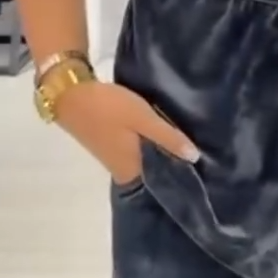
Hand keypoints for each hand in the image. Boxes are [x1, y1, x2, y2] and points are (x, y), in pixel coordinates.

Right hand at [54, 79, 199, 186]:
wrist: (70, 94)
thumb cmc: (108, 108)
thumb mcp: (142, 119)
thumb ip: (167, 138)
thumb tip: (195, 158)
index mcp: (132, 171)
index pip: (164, 182)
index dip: (183, 174)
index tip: (207, 167)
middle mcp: (123, 171)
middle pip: (156, 171)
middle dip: (175, 161)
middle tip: (204, 149)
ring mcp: (115, 159)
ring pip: (147, 159)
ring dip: (162, 151)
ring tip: (190, 140)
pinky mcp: (111, 146)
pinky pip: (138, 151)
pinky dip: (150, 144)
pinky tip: (164, 134)